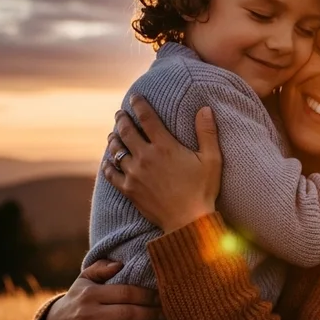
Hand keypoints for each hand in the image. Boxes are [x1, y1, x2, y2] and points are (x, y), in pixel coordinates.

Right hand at [45, 259, 164, 319]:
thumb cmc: (77, 299)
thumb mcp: (84, 280)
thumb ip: (101, 269)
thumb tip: (120, 264)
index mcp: (90, 293)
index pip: (125, 293)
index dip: (146, 296)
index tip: (161, 297)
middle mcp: (86, 312)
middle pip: (126, 313)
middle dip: (149, 314)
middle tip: (166, 315)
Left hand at [103, 94, 221, 233]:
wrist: (188, 222)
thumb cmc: (203, 190)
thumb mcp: (212, 160)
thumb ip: (207, 132)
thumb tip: (205, 108)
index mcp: (165, 146)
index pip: (147, 118)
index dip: (139, 104)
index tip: (134, 97)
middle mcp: (145, 157)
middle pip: (127, 131)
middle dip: (122, 119)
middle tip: (120, 113)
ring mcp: (134, 174)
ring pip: (116, 150)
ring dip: (114, 139)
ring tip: (113, 134)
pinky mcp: (129, 190)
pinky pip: (111, 174)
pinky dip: (107, 165)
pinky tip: (107, 162)